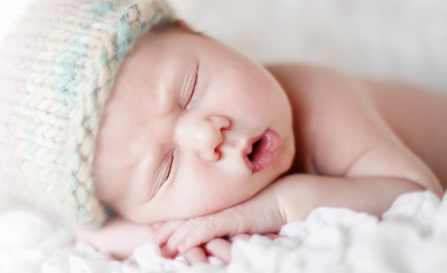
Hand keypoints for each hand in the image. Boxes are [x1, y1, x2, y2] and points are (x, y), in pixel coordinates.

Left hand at [153, 185, 284, 259]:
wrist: (293, 199)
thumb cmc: (274, 210)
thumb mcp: (247, 219)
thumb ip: (232, 226)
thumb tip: (217, 241)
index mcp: (222, 208)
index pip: (193, 216)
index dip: (174, 224)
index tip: (158, 230)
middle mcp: (220, 208)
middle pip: (188, 219)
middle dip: (168, 231)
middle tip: (152, 240)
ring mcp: (226, 212)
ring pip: (193, 225)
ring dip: (174, 237)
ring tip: (158, 246)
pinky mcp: (234, 218)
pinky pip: (209, 228)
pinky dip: (193, 237)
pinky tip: (180, 246)